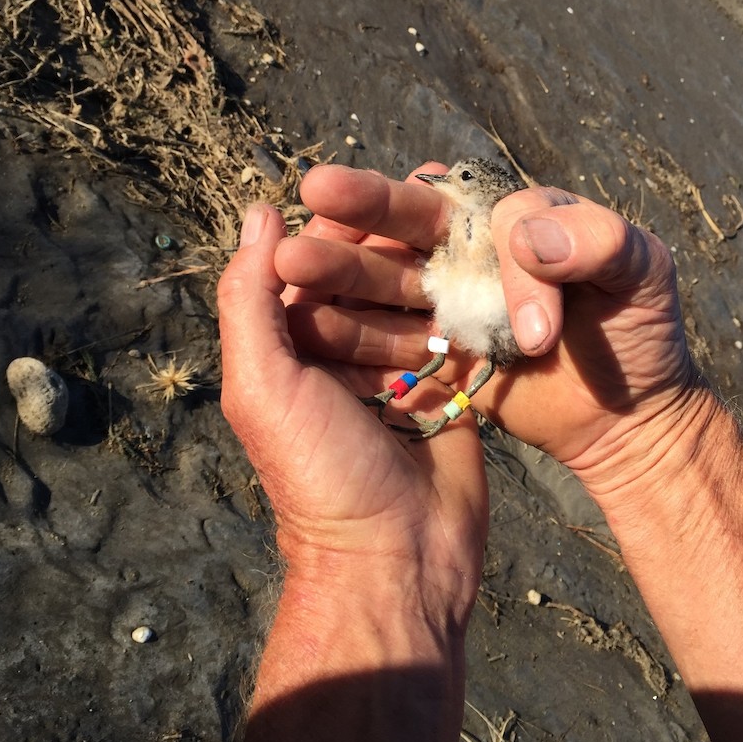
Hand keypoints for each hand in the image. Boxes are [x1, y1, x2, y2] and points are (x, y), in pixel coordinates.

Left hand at [217, 202, 487, 616]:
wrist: (398, 558)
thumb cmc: (319, 473)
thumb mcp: (264, 385)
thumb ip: (250, 301)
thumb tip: (260, 212)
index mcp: (293, 347)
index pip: (312, 265)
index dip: (335, 225)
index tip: (366, 183)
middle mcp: (346, 350)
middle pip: (369, 273)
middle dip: (393, 238)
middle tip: (429, 193)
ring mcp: (403, 365)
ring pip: (417, 293)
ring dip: (436, 263)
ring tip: (466, 222)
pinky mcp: (453, 383)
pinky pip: (460, 327)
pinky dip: (471, 298)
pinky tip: (492, 262)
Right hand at [276, 164, 713, 496]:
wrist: (629, 417)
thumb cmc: (642, 332)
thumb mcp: (643, 272)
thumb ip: (597, 240)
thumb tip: (526, 238)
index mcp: (511, 215)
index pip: (468, 204)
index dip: (458, 232)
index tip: (513, 312)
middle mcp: (469, 249)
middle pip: (404, 219)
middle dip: (361, 204)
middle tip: (317, 189)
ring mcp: (446, 300)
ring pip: (383, 274)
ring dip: (340, 268)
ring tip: (289, 262)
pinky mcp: (432, 351)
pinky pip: (382, 334)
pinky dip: (347, 328)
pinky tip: (305, 320)